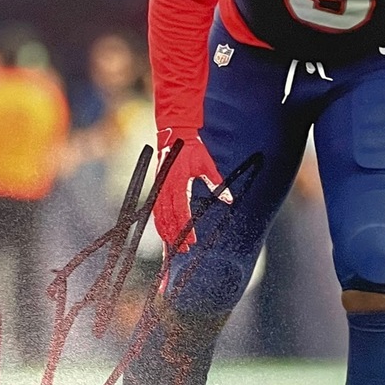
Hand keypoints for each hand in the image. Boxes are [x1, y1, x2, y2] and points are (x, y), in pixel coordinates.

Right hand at [153, 129, 232, 251]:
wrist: (174, 134)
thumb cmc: (191, 149)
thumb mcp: (206, 165)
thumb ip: (217, 183)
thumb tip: (229, 199)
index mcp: (177, 183)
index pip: (181, 211)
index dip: (185, 228)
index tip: (192, 241)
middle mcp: (165, 188)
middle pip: (168, 219)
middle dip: (175, 236)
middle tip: (183, 250)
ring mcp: (158, 189)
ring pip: (159, 217)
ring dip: (165, 233)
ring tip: (172, 247)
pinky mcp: (156, 188)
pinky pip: (155, 211)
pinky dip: (159, 224)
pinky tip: (163, 233)